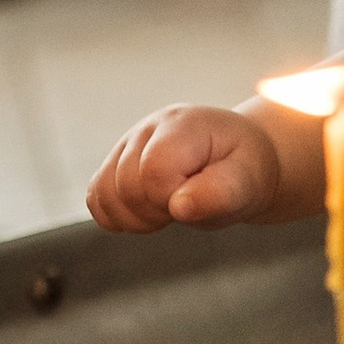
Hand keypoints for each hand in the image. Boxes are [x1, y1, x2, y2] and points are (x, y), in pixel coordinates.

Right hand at [87, 101, 290, 231]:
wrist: (238, 160)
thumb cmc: (244, 171)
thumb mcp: (248, 183)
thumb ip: (219, 193)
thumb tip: (179, 207)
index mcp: (183, 125)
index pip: (154, 171)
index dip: (173, 200)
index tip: (196, 199)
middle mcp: (148, 128)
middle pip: (125, 186)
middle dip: (157, 212)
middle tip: (188, 205)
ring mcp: (127, 143)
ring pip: (103, 195)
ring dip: (136, 218)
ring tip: (170, 207)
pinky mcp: (114, 163)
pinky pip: (96, 199)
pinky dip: (118, 216)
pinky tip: (149, 210)